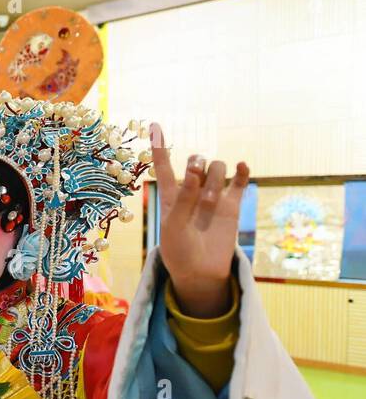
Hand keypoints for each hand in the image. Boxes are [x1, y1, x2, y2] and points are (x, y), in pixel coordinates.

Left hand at [151, 124, 248, 316]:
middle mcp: (192, 192)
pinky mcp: (232, 206)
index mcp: (171, 196)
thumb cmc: (179, 251)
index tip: (155, 125)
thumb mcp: (173, 226)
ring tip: (210, 203)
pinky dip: (242, 171)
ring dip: (214, 179)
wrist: (200, 273)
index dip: (160, 147)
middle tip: (197, 186)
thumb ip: (183, 198)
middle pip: (197, 162)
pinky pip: (239, 181)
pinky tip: (242, 167)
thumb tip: (196, 170)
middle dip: (197, 165)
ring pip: (217, 168)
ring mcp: (213, 197)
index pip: (164, 167)